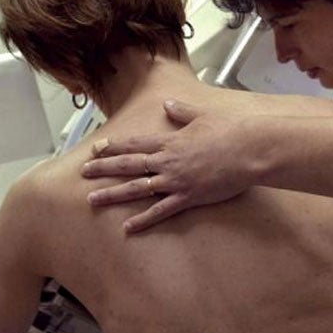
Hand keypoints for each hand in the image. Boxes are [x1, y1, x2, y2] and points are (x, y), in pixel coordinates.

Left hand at [82, 100, 255, 231]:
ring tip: (92, 200)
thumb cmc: (230, 130)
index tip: (97, 148)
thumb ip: (182, 112)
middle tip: (83, 172)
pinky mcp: (188, 197)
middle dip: (103, 168)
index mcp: (170, 141)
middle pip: (128, 165)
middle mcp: (167, 161)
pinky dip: (143, 220)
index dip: (114, 146)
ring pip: (136, 189)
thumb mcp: (203, 115)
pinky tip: (127, 227)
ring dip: (113, 194)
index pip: (135, 143)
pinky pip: (160, 211)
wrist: (249, 149)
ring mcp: (176, 180)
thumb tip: (168, 105)